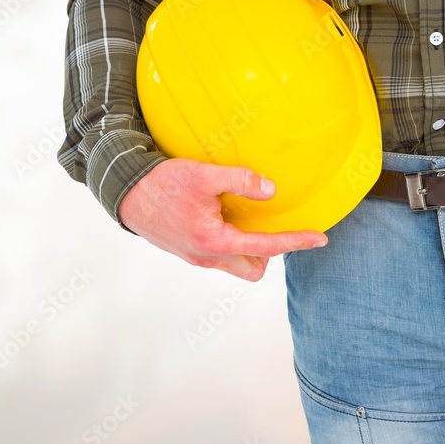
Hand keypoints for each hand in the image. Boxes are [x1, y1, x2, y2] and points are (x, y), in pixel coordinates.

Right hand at [117, 158, 327, 281]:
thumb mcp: (202, 175)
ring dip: (246, 248)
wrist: (125, 194)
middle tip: (270, 226)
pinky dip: (228, 243)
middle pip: (253, 268)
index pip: (267, 247)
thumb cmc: (161, 184)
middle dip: (268, 253)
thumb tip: (271, 190)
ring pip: (234, 264)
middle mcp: (206, 257)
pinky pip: (217, 256)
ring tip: (243, 219)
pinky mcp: (185, 251)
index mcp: (215, 241)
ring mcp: (194, 257)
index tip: (319, 238)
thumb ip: (239, 181)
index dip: (296, 241)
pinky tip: (220, 217)